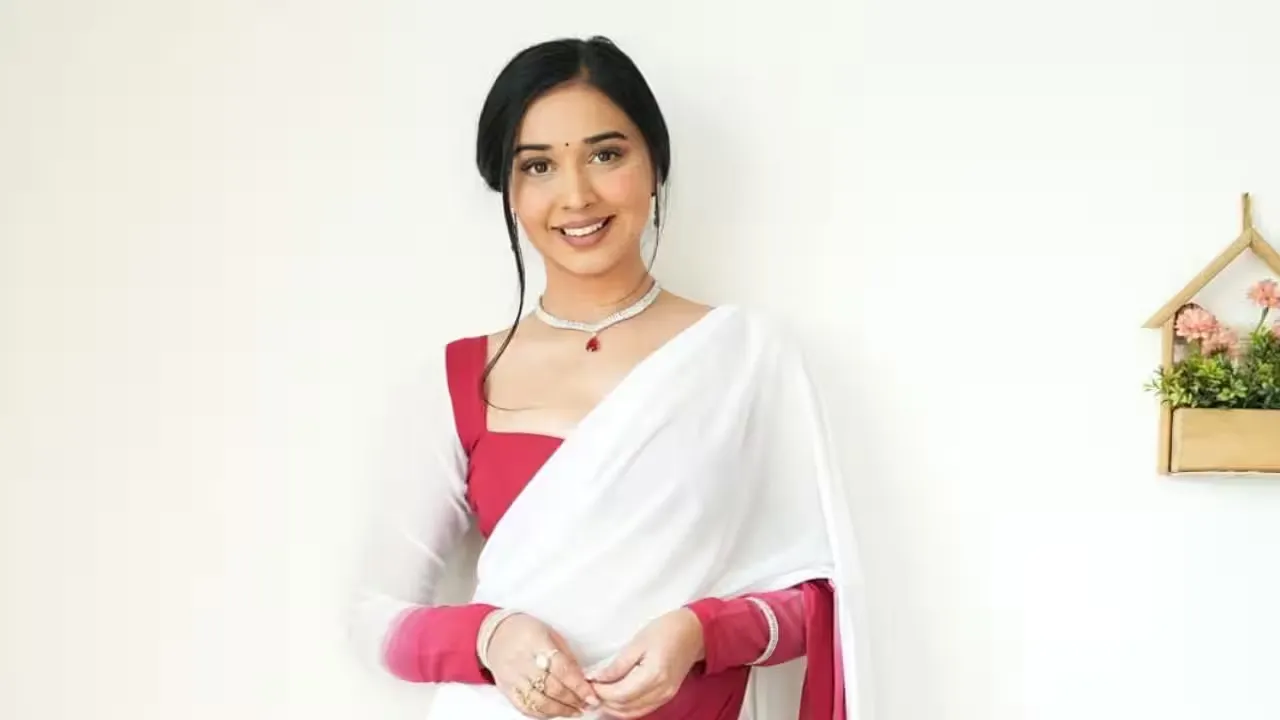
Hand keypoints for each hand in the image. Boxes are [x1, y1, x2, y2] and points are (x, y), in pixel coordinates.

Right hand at [484, 611, 601, 717]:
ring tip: (575, 711)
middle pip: (552, 687)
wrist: (495, 634)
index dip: (578, 685)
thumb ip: (566, 656)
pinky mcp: (507, 690)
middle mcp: (522, 662)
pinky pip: (526, 708)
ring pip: (539, 702)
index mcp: (536, 642)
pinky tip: (556, 712)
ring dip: (561, 710)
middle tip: (587, 704)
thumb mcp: (550, 633)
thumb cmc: (527, 631)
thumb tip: (583, 679)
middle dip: (573, 700)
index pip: (561, 669)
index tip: (592, 696)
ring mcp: (512, 678)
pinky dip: (543, 714)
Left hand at [587, 609, 704, 718]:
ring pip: (632, 712)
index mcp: (653, 675)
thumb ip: (617, 664)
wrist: (693, 632)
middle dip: (604, 700)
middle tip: (590, 688)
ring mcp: (665, 696)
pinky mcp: (666, 696)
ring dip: (613, 707)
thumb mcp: (637, 642)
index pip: (619, 694)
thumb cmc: (666, 631)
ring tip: (600, 693)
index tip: (589, 681)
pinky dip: (626, 707)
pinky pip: (642, 709)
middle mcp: (661, 691)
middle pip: (625, 707)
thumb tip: (597, 678)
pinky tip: (615, 697)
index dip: (601, 691)